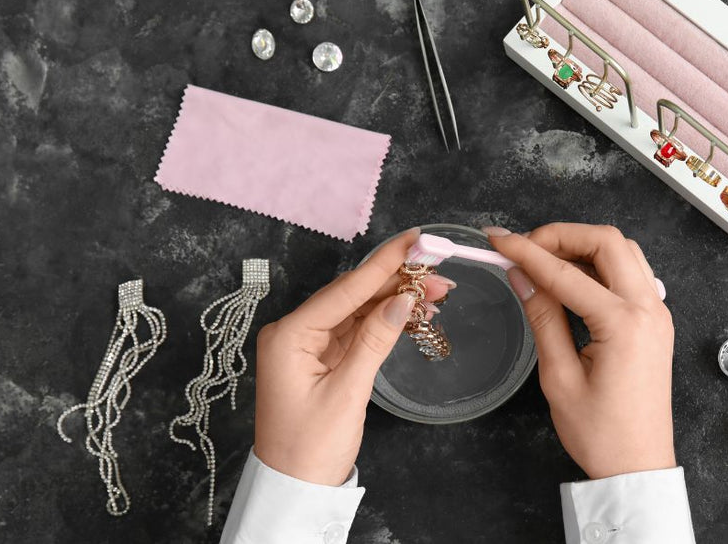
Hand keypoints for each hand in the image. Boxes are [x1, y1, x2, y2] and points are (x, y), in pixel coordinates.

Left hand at [253, 228, 453, 484]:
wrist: (296, 489)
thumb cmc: (310, 449)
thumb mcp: (347, 392)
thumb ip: (375, 340)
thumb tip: (402, 300)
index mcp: (289, 336)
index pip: (344, 290)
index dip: (383, 263)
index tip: (413, 239)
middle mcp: (294, 333)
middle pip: (352, 295)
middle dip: (396, 281)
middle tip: (438, 270)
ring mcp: (307, 346)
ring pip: (357, 310)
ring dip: (395, 300)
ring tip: (436, 291)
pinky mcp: (321, 360)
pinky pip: (356, 330)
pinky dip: (384, 321)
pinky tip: (412, 311)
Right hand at [486, 223, 675, 478]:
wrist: (638, 466)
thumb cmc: (600, 433)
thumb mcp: (559, 377)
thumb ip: (542, 318)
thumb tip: (521, 276)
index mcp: (624, 324)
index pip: (566, 274)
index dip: (527, 252)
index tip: (498, 242)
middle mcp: (649, 309)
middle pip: (607, 242)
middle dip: (561, 236)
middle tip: (524, 248)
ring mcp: (658, 313)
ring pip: (622, 251)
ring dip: (583, 246)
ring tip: (543, 260)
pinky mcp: (656, 322)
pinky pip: (630, 273)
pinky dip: (600, 265)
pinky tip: (570, 279)